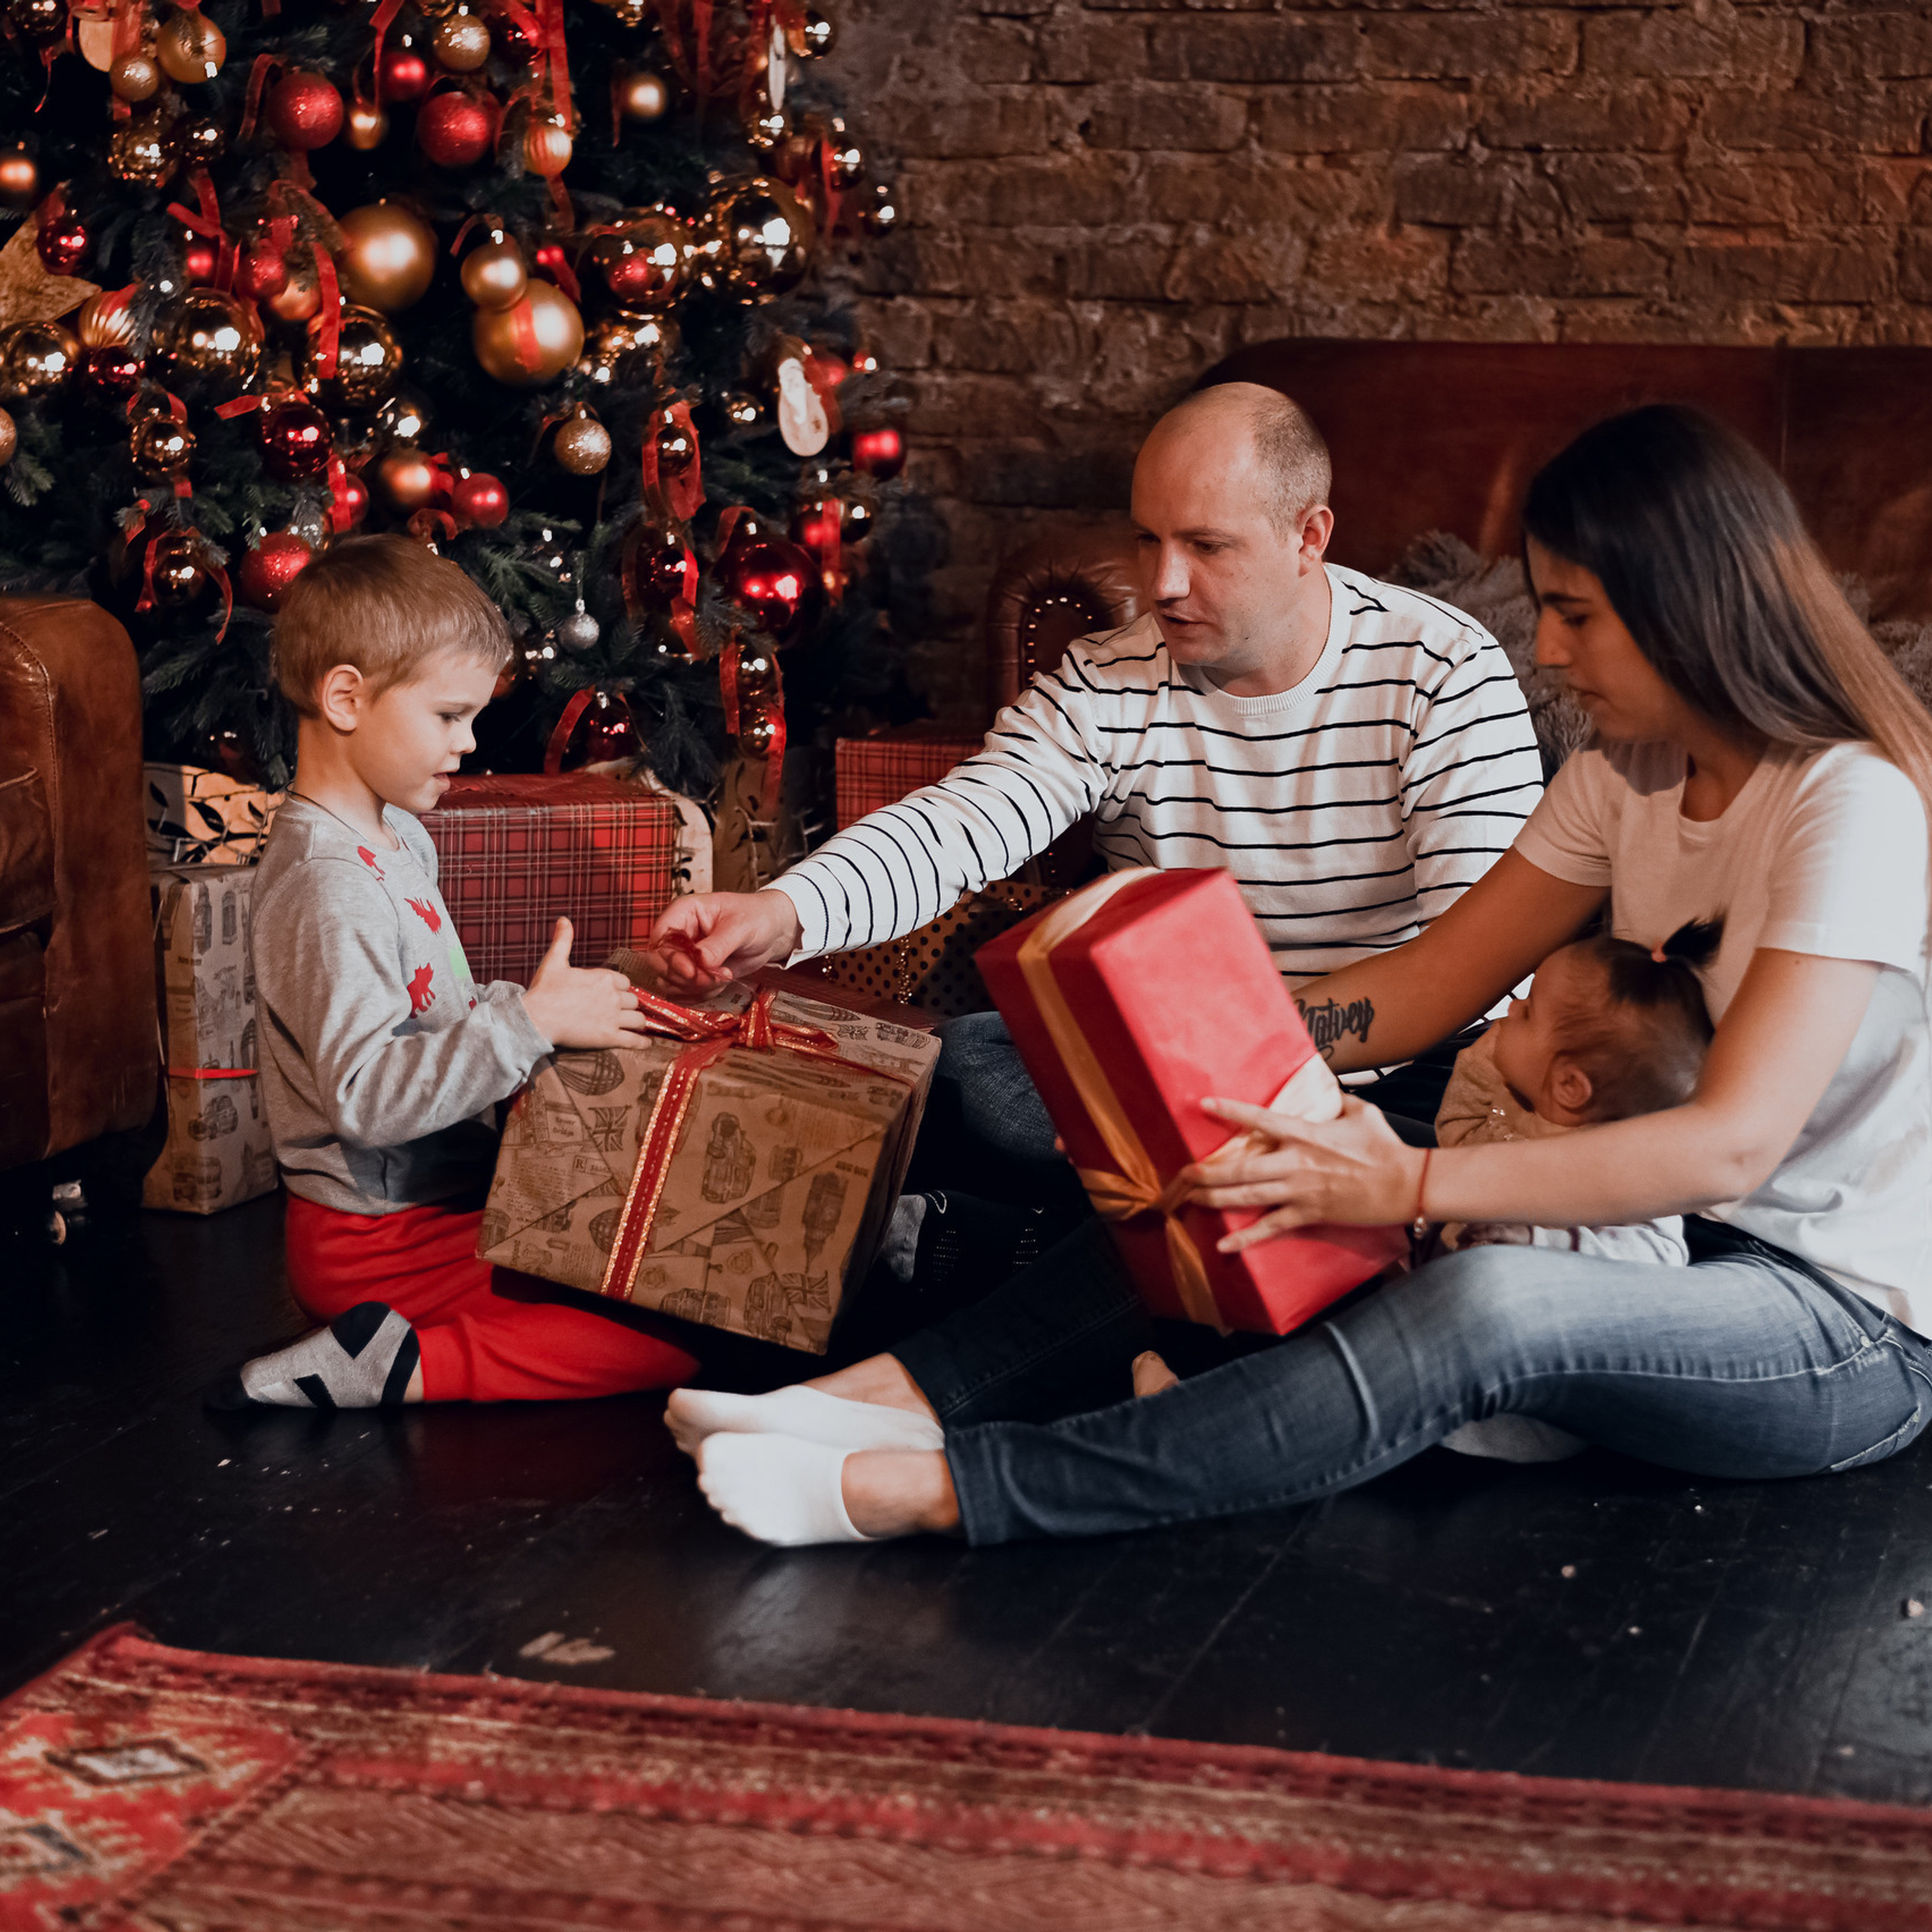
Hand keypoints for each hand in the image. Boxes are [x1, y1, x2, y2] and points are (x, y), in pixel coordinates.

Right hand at [521, 917, 648, 1050]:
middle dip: (628, 1006)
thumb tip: (564, 919)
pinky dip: (642, 1043)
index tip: (613, 994)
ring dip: (638, 1023)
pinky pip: (634, 1040)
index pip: (625, 982)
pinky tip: (646, 1044)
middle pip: (633, 1000)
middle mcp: (613, 996)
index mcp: (604, 977)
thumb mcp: (554, 961)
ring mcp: (613, 1017)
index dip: (620, 989)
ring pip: (639, 1019)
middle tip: (621, 1012)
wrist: (536, 1018)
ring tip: (635, 1027)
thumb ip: (564, 940)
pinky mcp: (609, 1037)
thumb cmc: (544, 990)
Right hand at [648, 889, 802, 994]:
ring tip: (722, 976)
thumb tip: (701, 961)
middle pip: (660, 964)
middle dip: (685, 977)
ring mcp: (684, 956)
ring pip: (670, 982)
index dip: (670, 958)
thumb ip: (719, 944)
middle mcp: (678, 935)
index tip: (691, 971)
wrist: (771, 930)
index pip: (660, 939)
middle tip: (711, 978)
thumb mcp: (741, 927)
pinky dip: (702, 993)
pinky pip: (684, 991)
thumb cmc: (756, 916)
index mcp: (683, 913)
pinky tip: (721, 982)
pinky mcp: (693, 973)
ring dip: (695, 988)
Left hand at [1182, 1094, 1423, 1252]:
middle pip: (1240, 1168)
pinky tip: (1224, 1244)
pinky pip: (1272, 1228)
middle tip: (1181, 1173)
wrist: (1407, 1183)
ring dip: (1215, 1199)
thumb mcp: (1362, 1113)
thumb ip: (1339, 1101)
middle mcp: (1295, 1162)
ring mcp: (1300, 1191)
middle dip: (1207, 1172)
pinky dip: (1246, 1238)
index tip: (1204, 1105)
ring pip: (1247, 1197)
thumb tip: (1331, 1090)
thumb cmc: (1386, 1147)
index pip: (1259, 1119)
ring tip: (1190, 1200)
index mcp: (1305, 1133)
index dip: (1230, 1112)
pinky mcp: (1310, 1214)